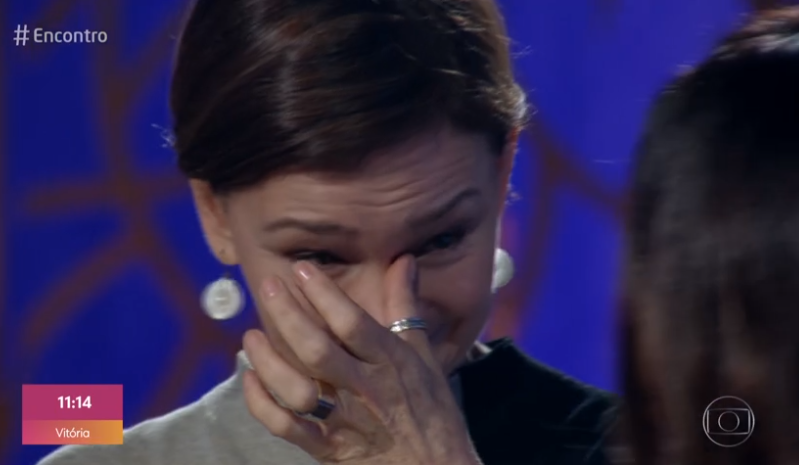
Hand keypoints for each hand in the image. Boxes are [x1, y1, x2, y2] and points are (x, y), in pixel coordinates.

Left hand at [241, 256, 481, 464]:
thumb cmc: (432, 410)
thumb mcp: (425, 354)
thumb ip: (405, 306)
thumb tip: (402, 260)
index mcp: (389, 362)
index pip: (352, 322)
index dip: (324, 293)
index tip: (301, 269)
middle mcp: (364, 388)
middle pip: (317, 349)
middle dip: (288, 315)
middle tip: (269, 286)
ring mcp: (343, 420)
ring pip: (296, 388)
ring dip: (268, 360)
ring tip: (251, 335)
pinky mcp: (327, 448)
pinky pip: (286, 427)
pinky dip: (262, 404)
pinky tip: (251, 379)